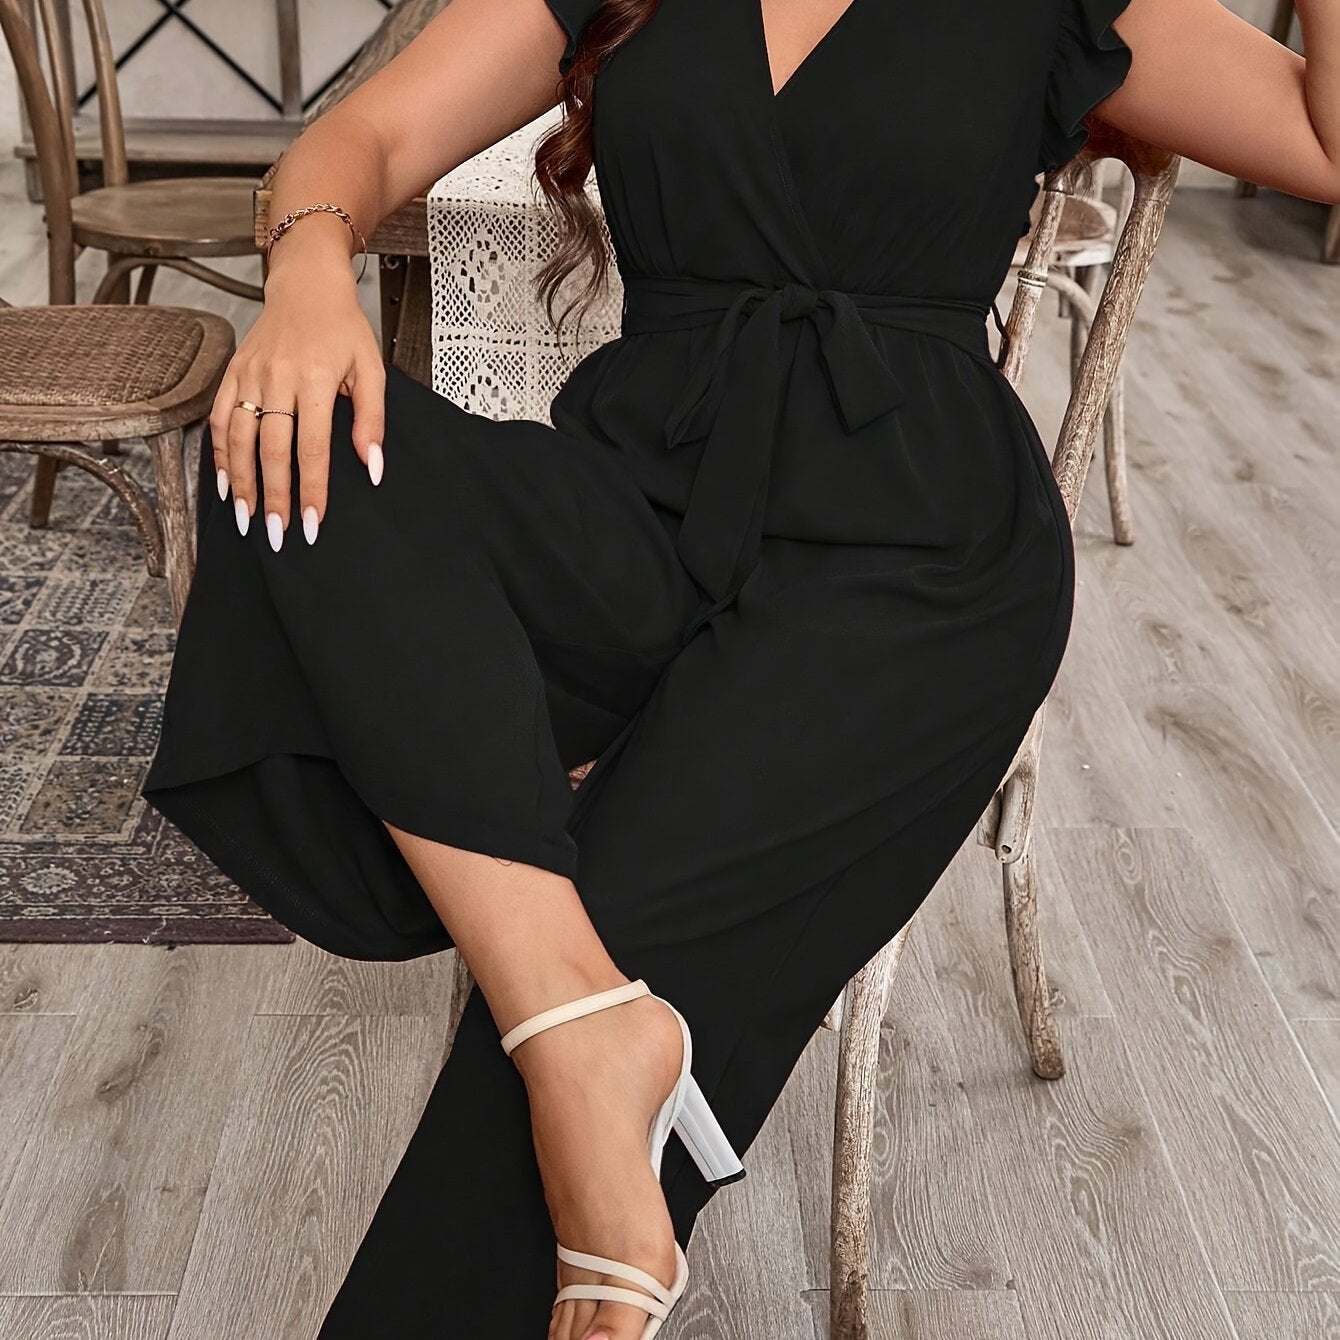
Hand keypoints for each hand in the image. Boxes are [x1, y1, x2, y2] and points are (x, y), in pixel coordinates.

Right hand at [210, 266, 385, 550]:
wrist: (307, 284)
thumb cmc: (344, 329)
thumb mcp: (371, 368)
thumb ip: (371, 419)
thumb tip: (371, 467)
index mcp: (314, 379)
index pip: (312, 448)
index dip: (310, 489)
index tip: (311, 523)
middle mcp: (277, 378)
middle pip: (271, 448)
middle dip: (273, 495)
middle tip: (277, 534)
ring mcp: (250, 374)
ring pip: (238, 437)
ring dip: (241, 482)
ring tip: (247, 518)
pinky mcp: (233, 371)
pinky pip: (219, 418)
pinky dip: (219, 453)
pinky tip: (226, 483)